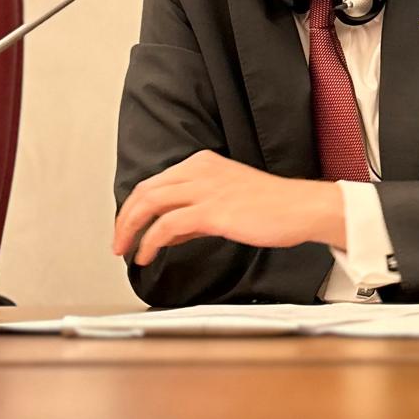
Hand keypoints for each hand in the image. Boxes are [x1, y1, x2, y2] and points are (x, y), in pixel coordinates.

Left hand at [113, 150, 345, 265]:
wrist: (300, 208)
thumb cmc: (271, 207)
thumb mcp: (226, 200)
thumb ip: (193, 213)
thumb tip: (165, 232)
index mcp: (203, 163)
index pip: (155, 182)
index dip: (134, 206)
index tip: (127, 227)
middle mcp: (200, 170)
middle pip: (146, 189)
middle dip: (125, 217)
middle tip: (118, 241)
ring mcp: (205, 188)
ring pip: (150, 202)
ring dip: (131, 229)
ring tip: (125, 250)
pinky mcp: (212, 210)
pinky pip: (167, 224)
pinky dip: (150, 241)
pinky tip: (147, 255)